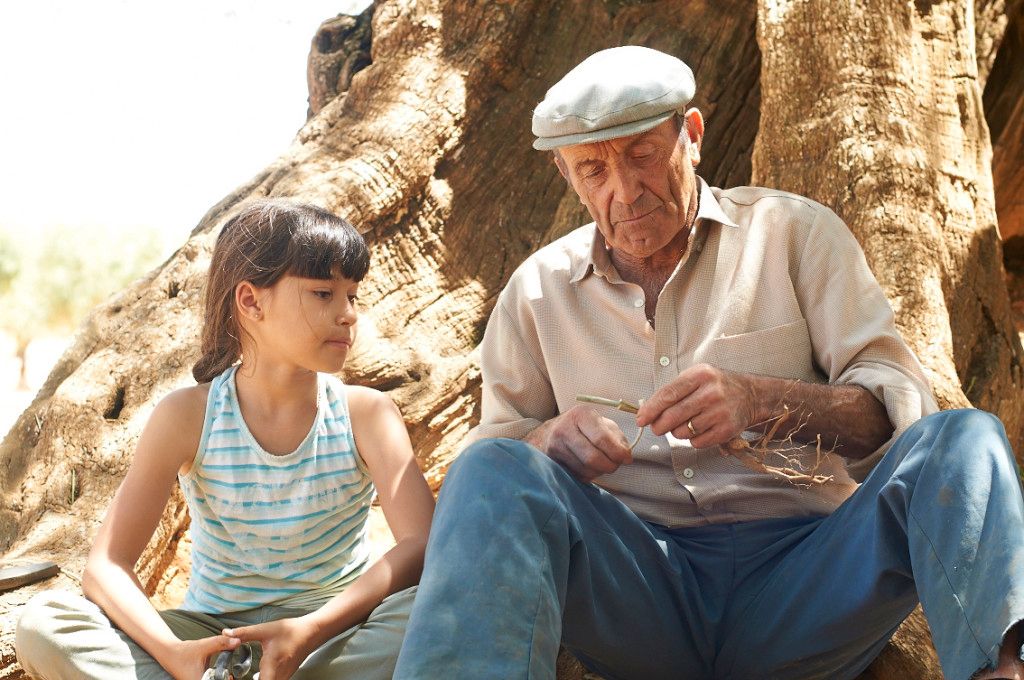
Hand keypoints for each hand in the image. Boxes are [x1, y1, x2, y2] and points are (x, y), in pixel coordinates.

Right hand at [159, 635, 239, 679]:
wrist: (170, 653)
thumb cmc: (184, 651)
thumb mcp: (203, 645)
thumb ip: (221, 643)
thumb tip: (237, 641)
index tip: (231, 676)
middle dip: (223, 678)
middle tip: (230, 674)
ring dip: (220, 677)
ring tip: (228, 674)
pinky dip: (215, 677)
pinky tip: (223, 673)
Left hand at [224, 616, 313, 679]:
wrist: (310, 632)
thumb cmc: (291, 631)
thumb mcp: (265, 630)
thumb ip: (244, 633)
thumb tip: (226, 634)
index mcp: (271, 666)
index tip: (235, 677)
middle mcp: (278, 676)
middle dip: (251, 679)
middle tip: (236, 675)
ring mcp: (283, 678)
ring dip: (258, 679)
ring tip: (251, 672)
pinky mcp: (285, 677)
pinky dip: (265, 679)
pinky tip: (260, 672)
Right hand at [527, 405, 631, 481]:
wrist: (549, 432)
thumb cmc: (582, 427)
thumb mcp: (601, 424)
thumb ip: (617, 438)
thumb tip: (626, 457)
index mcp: (580, 415)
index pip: (601, 439)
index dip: (618, 453)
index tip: (627, 459)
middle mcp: (564, 429)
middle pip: (593, 458)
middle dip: (610, 466)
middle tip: (616, 465)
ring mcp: (555, 446)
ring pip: (585, 470)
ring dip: (600, 472)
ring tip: (602, 464)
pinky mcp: (552, 461)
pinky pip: (576, 475)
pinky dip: (588, 475)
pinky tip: (589, 467)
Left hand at [636, 364, 754, 448]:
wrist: (751, 395)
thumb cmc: (716, 386)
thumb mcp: (696, 377)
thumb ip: (673, 391)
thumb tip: (647, 412)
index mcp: (700, 375)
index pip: (668, 394)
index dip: (651, 409)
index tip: (641, 419)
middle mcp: (711, 393)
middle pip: (673, 416)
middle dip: (658, 425)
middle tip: (656, 428)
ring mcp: (720, 412)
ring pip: (683, 431)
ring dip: (677, 432)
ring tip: (684, 424)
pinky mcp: (727, 429)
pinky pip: (697, 442)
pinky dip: (692, 439)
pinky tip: (698, 430)